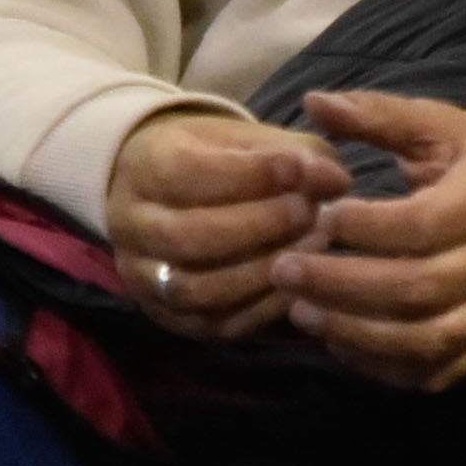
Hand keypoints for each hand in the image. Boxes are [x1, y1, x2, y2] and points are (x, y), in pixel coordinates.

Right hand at [109, 102, 340, 341]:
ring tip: (313, 247)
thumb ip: (292, 155)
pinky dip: (262, 307)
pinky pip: (215, 323)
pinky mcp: (171, 318)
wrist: (169, 197)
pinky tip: (301, 284)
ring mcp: (145, 279)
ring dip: (263, 271)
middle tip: (312, 212)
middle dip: (260, 226)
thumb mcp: (247, 142)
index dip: (251, 175)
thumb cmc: (216, 161)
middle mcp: (130, 226)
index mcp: (142, 167)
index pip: (187, 173)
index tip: (304, 170)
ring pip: (198, 288)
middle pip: (189, 236)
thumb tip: (335, 180)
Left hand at [273, 92, 465, 389]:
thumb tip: (314, 100)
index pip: (422, 224)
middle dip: (343, 285)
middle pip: (416, 288)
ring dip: (357, 334)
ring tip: (301, 313)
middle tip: (284, 269)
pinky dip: (385, 368)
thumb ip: (382, 116)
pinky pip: (437, 373)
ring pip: (425, 340)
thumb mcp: (449, 127)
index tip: (321, 215)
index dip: (367, 226)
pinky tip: (342, 345)